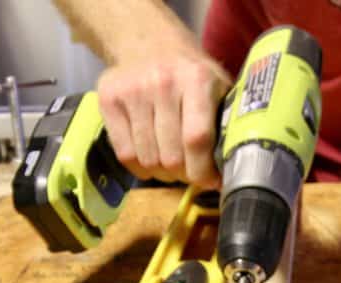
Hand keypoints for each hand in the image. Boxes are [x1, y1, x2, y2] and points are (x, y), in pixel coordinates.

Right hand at [97, 54, 230, 187]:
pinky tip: (150, 159)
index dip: (203, 170)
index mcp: (197, 79)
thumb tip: (232, 168)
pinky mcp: (108, 100)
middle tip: (189, 172)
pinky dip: (140, 167)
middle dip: (184, 174)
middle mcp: (162, 83)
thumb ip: (227, 122)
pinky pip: (124, 154)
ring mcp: (132, 91)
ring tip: (170, 165)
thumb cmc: (191, 74)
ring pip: (148, 160)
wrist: (148, 42)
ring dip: (162, 173)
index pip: (197, 139)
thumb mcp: (219, 87)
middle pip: (171, 156)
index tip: (210, 181)